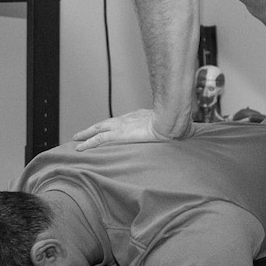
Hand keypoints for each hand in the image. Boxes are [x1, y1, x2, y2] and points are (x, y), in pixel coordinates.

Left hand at [72, 108, 188, 149]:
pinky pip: (98, 139)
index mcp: (139, 117)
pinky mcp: (118, 134)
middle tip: (83, 132)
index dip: (113, 126)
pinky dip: (87, 143)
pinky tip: (79, 148)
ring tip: (76, 138)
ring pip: (97, 130)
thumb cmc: (176, 124)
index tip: (107, 129)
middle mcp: (127, 119)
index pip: (122, 122)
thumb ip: (176, 130)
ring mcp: (121, 126)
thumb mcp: (174, 127)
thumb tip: (189, 132)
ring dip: (86, 134)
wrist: (171, 120)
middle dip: (94, 128)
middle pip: (106, 123)